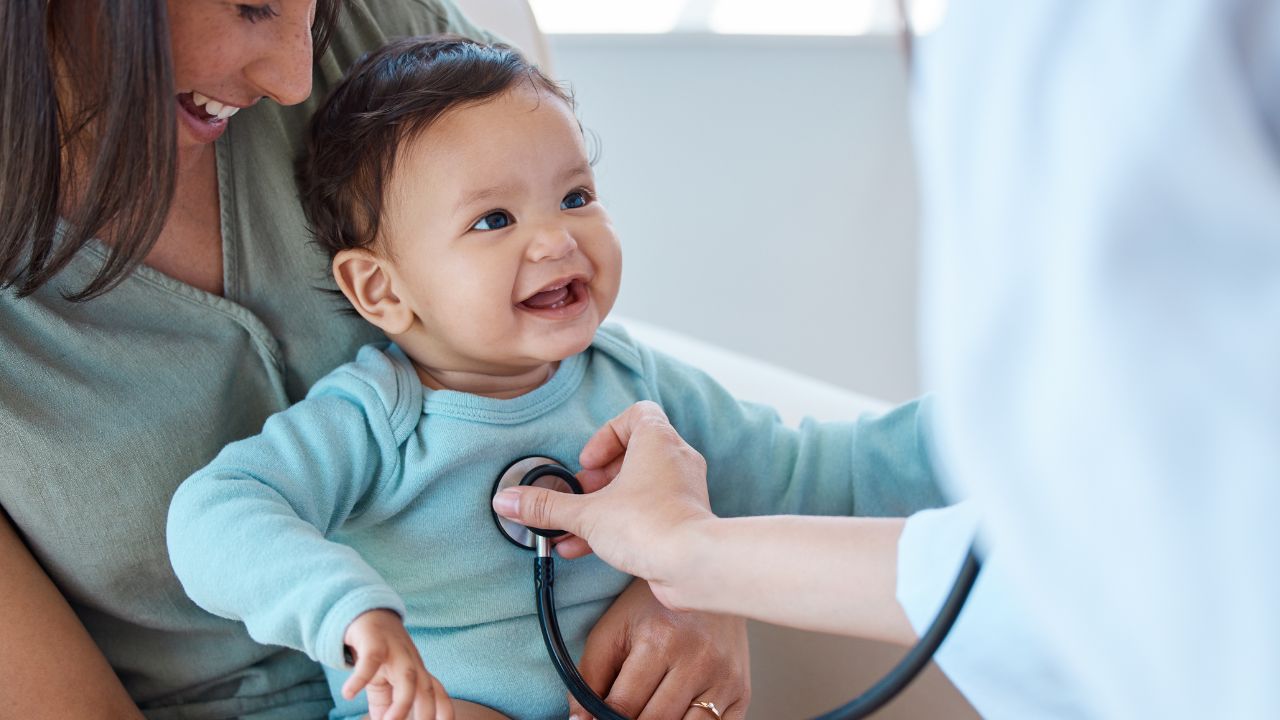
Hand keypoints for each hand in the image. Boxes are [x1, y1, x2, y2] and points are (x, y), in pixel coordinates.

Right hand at [343, 609, 452, 719]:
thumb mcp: (383, 684)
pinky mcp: (374, 641)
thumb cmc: (380, 655)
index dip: (444, 712)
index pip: (438, 694)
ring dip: (402, 703)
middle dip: (426, 713)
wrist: (368, 613)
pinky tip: (348, 694)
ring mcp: (396, 651)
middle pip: (427, 689)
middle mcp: (412, 663)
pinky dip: (360, 678)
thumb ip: (386, 707)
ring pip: (408, 677)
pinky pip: (370, 660)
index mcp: (418, 673)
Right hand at [491, 401, 715, 601]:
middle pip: (632, 455)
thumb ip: (546, 506)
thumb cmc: (650, 525)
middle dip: (598, 479)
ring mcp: (683, 492)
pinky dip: (619, 525)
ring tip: (573, 528)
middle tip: (579, 496)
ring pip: (638, 489)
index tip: (587, 462)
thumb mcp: (587, 513)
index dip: (606, 435)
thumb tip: (507, 500)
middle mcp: (676, 461)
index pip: (636, 414)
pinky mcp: (684, 521)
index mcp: (658, 441)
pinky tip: (585, 548)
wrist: (693, 566)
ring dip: (604, 506)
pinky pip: (647, 514)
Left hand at [570, 579, 749, 719]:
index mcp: (660, 640)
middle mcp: (698, 659)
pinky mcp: (741, 691)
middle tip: (625, 711)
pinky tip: (677, 714)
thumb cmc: (654, 606)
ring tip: (649, 709)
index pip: (622, 706)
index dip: (601, 719)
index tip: (595, 718)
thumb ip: (589, 674)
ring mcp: (724, 677)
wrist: (707, 580)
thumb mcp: (613, 628)